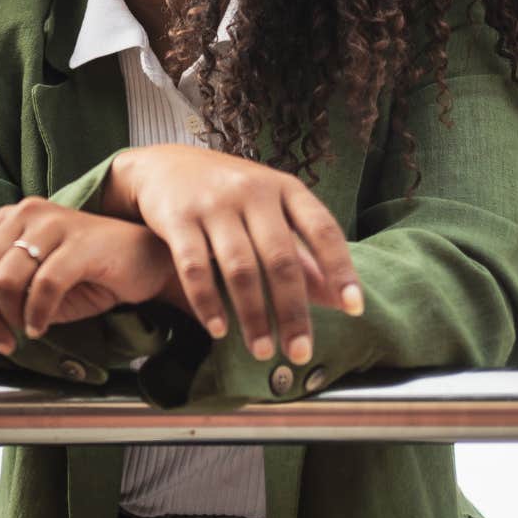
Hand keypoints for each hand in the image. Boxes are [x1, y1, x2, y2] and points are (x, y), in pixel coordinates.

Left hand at [0, 198, 174, 354]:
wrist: (146, 262)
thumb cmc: (88, 275)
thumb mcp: (32, 293)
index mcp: (8, 220)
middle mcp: (25, 214)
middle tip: (0, 343)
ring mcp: (53, 224)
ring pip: (5, 278)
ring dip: (8, 318)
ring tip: (23, 334)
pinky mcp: (81, 242)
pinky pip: (44, 285)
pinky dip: (37, 314)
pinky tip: (41, 328)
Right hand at [109, 144, 363, 363]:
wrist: (162, 165)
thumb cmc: (228, 195)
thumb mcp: (270, 211)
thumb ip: (302, 252)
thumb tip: (338, 299)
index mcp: (285, 188)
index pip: (323, 229)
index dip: (340, 269)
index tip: (354, 308)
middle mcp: (253, 192)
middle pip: (281, 258)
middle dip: (293, 311)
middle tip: (300, 353)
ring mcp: (214, 204)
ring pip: (240, 268)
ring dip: (254, 316)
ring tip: (263, 352)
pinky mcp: (178, 217)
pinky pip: (195, 268)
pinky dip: (208, 303)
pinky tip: (218, 330)